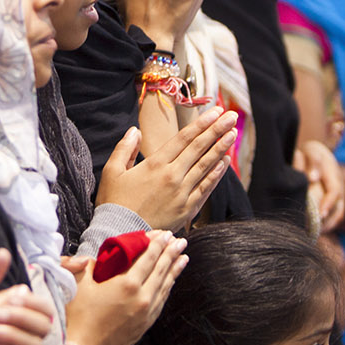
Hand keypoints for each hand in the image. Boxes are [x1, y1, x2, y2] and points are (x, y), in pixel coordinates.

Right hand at [63, 230, 188, 344]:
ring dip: (174, 271)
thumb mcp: (79, 284)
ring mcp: (146, 313)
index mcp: (128, 284)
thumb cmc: (78, 316)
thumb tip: (91, 259)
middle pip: (161, 271)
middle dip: (172, 254)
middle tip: (181, 241)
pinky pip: (161, 302)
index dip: (158, 245)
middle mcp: (142, 298)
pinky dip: (167, 289)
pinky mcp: (145, 325)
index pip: (148, 259)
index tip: (166, 234)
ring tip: (183, 258)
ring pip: (165, 287)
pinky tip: (170, 283)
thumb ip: (87, 266)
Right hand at [96, 110, 237, 230]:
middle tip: (231, 117)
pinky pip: (206, 188)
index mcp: (155, 164)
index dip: (201, 124)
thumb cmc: (114, 201)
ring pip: (205, 166)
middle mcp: (172, 176)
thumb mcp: (112, 171)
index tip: (215, 111)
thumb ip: (124, 148)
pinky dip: (216, 174)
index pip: (184, 138)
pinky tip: (224, 162)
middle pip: (199, 148)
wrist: (120, 233)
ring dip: (221, 148)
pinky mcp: (187, 209)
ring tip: (232, 134)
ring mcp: (182, 193)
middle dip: (217, 130)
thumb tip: (135, 130)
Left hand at [300, 141, 344, 230]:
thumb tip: (312, 178)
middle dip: (328, 221)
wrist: (317, 153)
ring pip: (338, 214)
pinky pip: (335, 216)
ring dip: (328, 226)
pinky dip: (327, 225)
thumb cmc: (311, 152)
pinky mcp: (335, 202)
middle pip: (339, 208)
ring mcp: (338, 196)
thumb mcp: (311, 151)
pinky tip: (316, 232)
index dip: (328, 204)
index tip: (319, 214)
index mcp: (334, 175)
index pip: (334, 192)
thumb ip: (312, 161)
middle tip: (315, 232)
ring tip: (314, 235)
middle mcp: (339, 187)